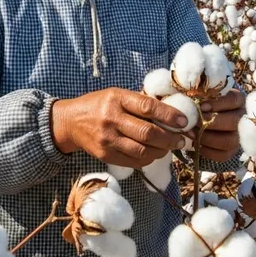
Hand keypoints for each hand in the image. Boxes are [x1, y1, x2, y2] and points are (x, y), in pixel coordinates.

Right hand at [50, 88, 189, 167]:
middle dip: (170, 138)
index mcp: (117, 98)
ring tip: (169, 147)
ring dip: (162, 151)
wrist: (71, 122)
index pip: (148, 107)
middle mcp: (111, 118)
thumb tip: (172, 111)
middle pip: (148, 133)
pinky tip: (154, 153)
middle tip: (181, 139)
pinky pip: (133, 161)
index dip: (169, 115)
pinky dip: (148, 159)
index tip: (184, 121)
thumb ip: (140, 102)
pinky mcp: (105, 155)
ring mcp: (108, 139)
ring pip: (143, 151)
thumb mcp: (117, 95)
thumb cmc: (100, 105)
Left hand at [188, 89, 244, 161]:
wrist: (205, 120)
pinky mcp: (232, 151)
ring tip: (192, 133)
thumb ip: (200, 96)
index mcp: (238, 100)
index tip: (202, 106)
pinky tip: (196, 144)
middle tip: (194, 122)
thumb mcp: (204, 96)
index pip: (234, 100)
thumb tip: (190, 101)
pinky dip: (207, 151)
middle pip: (233, 121)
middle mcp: (242, 118)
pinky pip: (223, 155)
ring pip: (229, 140)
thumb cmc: (203, 104)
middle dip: (211, 122)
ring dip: (207, 138)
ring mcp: (239, 136)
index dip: (219, 104)